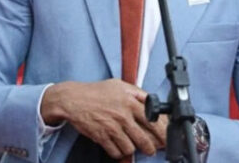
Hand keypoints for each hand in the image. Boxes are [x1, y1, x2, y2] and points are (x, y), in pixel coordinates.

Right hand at [41, 79, 166, 157]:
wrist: (73, 99)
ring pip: (130, 148)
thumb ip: (138, 93)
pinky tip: (119, 147)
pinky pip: (116, 152)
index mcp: (130, 101)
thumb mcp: (121, 85)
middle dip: (151, 147)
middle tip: (152, 149)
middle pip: (144, 139)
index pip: (153, 120)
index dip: (162, 132)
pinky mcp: (101, 137)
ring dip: (133, 149)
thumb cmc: (97, 91)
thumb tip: (153, 102)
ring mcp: (112, 127)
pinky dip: (119, 153)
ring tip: (133, 146)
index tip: (165, 137)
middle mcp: (123, 115)